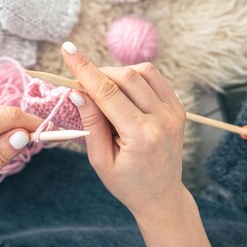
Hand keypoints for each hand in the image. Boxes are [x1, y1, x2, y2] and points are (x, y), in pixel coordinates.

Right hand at [62, 43, 240, 246]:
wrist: (161, 196)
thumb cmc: (127, 184)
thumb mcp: (100, 161)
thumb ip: (91, 124)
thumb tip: (78, 92)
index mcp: (141, 137)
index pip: (108, 93)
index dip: (85, 70)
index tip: (68, 50)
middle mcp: (162, 120)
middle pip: (127, 77)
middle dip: (100, 73)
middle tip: (83, 85)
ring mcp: (174, 112)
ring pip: (143, 72)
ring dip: (118, 74)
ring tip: (104, 93)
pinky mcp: (178, 109)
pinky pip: (155, 79)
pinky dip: (135, 78)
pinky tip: (123, 94)